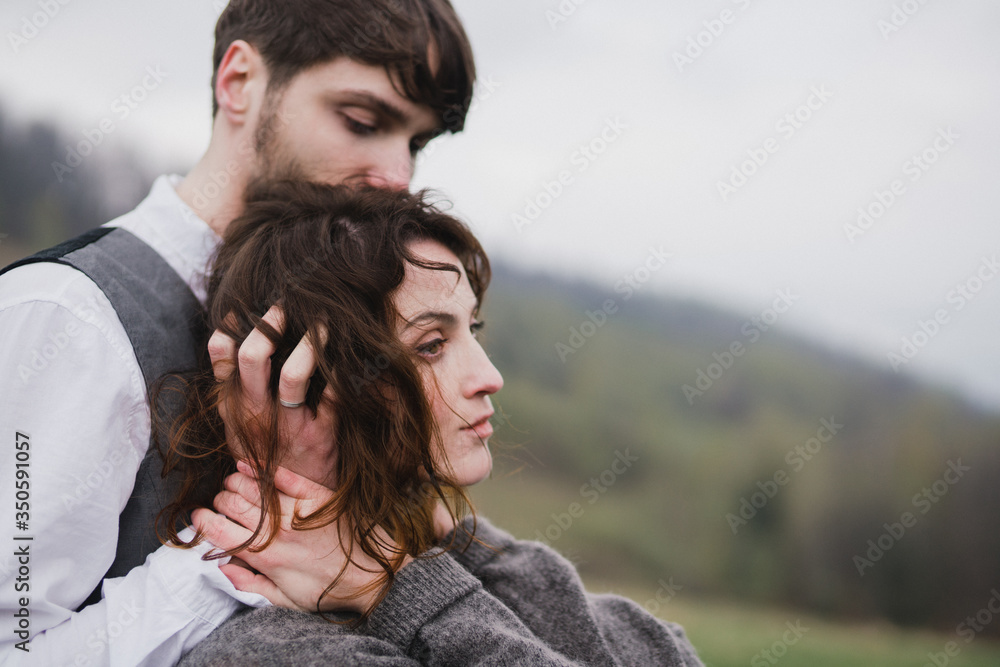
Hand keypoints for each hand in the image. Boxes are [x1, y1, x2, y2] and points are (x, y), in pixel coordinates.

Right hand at [192, 462, 410, 614]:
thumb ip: (251, 584)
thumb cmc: (328, 590)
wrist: (372, 575)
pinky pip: (283, 476)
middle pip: (231, 505)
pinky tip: (249, 465)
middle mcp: (277, 530)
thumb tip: (223, 567)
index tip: (200, 517)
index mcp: (265, 557)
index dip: (203, 522)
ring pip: (252, 487)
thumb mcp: (285, 600)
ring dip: (235, 483)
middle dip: (219, 501)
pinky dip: (261, 469)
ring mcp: (296, 510)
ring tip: (233, 484)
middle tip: (221, 503)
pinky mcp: (316, 495)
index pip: (220, 532)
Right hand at [207, 305, 336, 487]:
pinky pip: (332, 398)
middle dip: (269, 325)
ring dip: (310, 344)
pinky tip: (346, 357)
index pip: (222, 360)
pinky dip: (340, 375)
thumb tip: (235, 340)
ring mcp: (288, 425)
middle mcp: (257, 414)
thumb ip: (237, 391)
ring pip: (293, 375)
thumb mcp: (239, 427)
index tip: (243, 310)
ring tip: (323, 325)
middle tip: (283, 307)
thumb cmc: (267, 456)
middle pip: (253, 359)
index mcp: (234, 408)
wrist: (289, 505)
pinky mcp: (320, 434)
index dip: (230, 330)